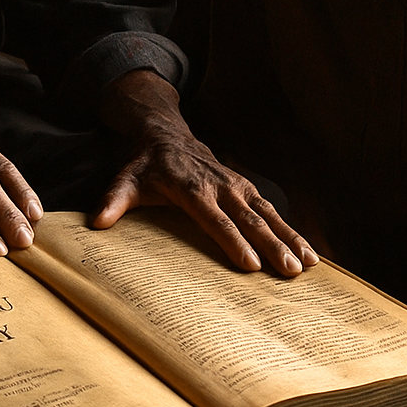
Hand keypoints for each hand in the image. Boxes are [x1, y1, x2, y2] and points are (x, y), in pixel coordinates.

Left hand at [92, 69, 317, 276]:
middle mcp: (220, 185)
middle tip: (291, 272)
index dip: (233, 241)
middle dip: (272, 246)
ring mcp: (237, 185)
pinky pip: (272, 210)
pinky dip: (293, 230)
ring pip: (268, 214)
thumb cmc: (145, 165)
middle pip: (249, 219)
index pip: (215, 219)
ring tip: (308, 265)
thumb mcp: (125, 180)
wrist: (166, 134)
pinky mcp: (246, 187)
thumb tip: (97, 222)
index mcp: (191, 188)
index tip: (251, 265)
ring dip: (290, 238)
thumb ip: (113, 200)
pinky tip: (309, 253)